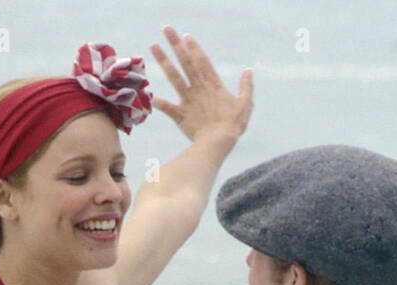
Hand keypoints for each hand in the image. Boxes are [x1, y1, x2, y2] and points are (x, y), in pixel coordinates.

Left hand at [147, 26, 253, 142]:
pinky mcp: (181, 114)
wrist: (218, 143)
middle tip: (167, 29)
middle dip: (176, 45)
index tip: (185, 36)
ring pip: (174, 77)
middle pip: (186, 62)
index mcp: (214, 85)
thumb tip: (248, 71)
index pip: (202, 61)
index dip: (194, 48)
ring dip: (163, 61)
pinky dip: (157, 101)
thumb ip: (246, 87)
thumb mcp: (245, 105)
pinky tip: (147, 93)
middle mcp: (199, 89)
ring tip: (153, 46)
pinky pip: (167, 106)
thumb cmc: (233, 125)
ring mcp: (188, 100)